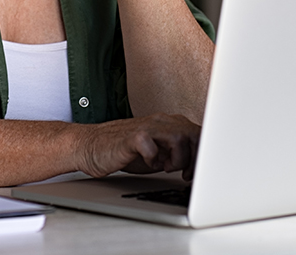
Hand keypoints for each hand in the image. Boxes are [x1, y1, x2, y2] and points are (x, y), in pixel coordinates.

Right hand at [72, 113, 199, 180]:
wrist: (92, 147)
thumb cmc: (125, 151)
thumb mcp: (158, 153)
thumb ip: (178, 153)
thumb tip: (200, 165)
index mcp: (169, 124)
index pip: (198, 133)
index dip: (202, 155)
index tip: (196, 172)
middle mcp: (160, 121)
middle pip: (194, 133)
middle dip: (194, 158)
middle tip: (184, 173)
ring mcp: (147, 127)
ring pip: (179, 136)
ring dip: (177, 158)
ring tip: (165, 167)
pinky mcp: (132, 137)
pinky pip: (152, 146)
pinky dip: (154, 160)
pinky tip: (148, 164)